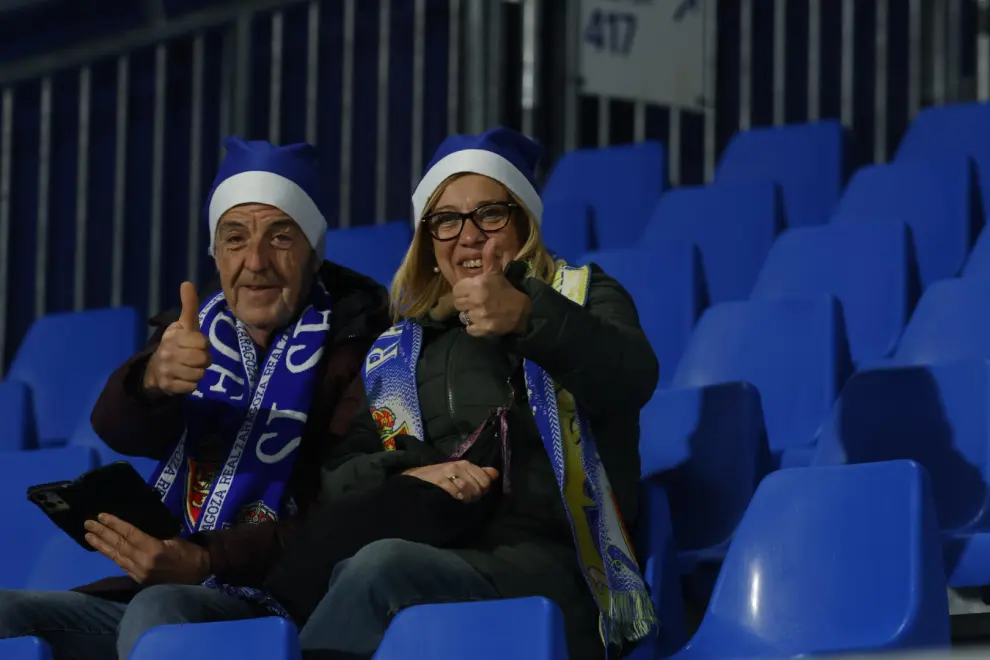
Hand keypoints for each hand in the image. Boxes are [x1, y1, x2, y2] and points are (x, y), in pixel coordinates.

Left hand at [84, 514, 210, 584]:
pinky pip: (121, 564)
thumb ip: (153, 534)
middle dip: (102, 533)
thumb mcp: (173, 538)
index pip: (129, 534)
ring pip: (116, 556)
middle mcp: (143, 562)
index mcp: (154, 549)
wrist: (198, 573)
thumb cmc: (189, 552)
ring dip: (101, 545)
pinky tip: (102, 549)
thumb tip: (134, 527)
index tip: (101, 515)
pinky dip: (111, 555)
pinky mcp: (138, 579)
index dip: (114, 524)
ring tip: (88, 536)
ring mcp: (139, 572)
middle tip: (87, 523)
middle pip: (119, 545)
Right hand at [143, 281, 211, 397]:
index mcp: (174, 336)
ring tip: (190, 367)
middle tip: (195, 358)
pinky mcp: (168, 386)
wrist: (155, 369)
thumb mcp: (183, 325)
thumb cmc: (176, 344)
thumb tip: (187, 282)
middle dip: (204, 360)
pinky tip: (184, 378)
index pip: (202, 343)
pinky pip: (192, 387)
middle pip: (203, 360)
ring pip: (199, 374)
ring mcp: (167, 370)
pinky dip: (192, 384)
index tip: (196, 344)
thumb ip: (188, 306)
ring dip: (198, 372)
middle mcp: (168, 353)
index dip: (203, 345)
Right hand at [403, 460, 499, 502]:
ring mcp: (449, 474)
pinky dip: (456, 499)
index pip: (486, 478)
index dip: (484, 489)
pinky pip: (456, 493)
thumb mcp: (459, 472)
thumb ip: (478, 472)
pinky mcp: (440, 482)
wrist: (414, 479)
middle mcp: (459, 467)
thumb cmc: (439, 477)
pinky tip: (452, 500)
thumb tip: (495, 474)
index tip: (477, 493)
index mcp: (466, 464)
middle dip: (476, 496)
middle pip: (479, 486)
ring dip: (466, 499)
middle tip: (467, 498)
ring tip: (459, 500)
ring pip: (469, 490)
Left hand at [452, 240, 530, 337]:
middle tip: (478, 302)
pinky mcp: (482, 329)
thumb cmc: (505, 290)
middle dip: (466, 303)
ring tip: (482, 311)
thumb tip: (492, 239)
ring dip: (470, 315)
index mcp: (478, 284)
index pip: (456, 290)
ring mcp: (479, 316)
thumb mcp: (496, 273)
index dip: (463, 291)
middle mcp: (477, 300)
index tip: (472, 292)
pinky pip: (469, 329)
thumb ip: (489, 257)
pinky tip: (484, 321)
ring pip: (463, 316)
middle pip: (458, 304)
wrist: (522, 311)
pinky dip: (474, 327)